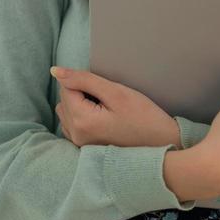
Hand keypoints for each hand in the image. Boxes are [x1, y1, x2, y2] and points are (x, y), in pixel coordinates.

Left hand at [50, 66, 181, 148]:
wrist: (164, 145)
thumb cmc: (145, 118)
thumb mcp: (116, 92)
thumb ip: (84, 79)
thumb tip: (55, 71)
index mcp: (81, 121)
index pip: (66, 87)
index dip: (86, 82)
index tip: (106, 90)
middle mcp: (76, 135)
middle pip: (65, 99)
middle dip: (82, 93)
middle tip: (109, 100)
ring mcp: (80, 144)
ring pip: (66, 111)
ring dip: (80, 104)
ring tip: (107, 109)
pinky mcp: (85, 147)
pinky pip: (72, 124)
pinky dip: (82, 117)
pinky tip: (102, 119)